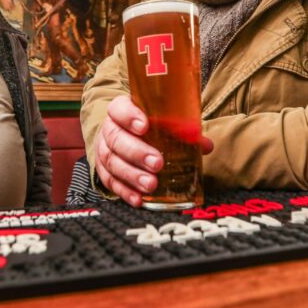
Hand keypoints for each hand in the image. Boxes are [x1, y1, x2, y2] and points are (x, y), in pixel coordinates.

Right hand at [94, 96, 212, 206]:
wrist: (123, 136)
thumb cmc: (146, 128)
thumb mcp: (160, 122)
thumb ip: (181, 130)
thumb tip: (204, 145)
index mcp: (121, 112)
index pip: (119, 109)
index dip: (128, 116)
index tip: (145, 126)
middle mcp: (109, 130)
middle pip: (116, 139)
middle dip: (136, 152)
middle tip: (157, 163)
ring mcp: (104, 151)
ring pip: (112, 162)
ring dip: (132, 175)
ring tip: (151, 184)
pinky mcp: (104, 171)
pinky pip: (111, 182)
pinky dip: (125, 191)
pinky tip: (139, 199)